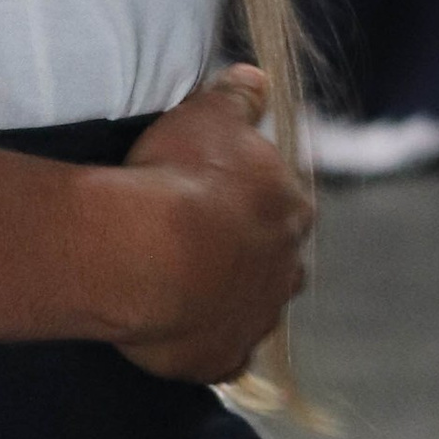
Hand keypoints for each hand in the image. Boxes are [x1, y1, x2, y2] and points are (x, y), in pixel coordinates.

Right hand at [115, 70, 311, 383]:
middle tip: (198, 244)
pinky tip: (177, 333)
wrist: (147, 253)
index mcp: (292, 210)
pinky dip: (206, 348)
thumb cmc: (180, 175)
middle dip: (248, 256)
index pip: (284, 206)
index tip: (215, 196)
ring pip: (252, 311)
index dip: (250, 202)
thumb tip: (257, 78)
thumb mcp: (207, 114)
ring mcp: (257, 319)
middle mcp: (287, 269)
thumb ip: (238, 96)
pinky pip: (221, 358)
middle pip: (278, 263)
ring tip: (180, 287)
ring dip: (226, 301)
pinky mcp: (221, 360)